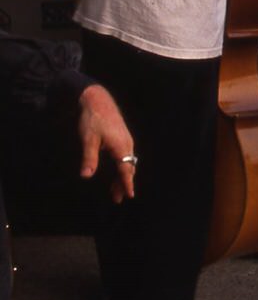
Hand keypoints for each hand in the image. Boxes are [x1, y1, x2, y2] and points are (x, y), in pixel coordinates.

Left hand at [77, 85, 135, 202]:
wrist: (98, 100)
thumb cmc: (93, 120)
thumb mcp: (88, 140)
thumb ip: (89, 158)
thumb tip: (86, 176)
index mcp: (121, 146)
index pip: (125, 169)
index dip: (127, 183)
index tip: (130, 195)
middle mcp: (127, 144)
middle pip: (128, 168)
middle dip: (124, 183)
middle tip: (119, 198)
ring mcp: (126, 140)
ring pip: (127, 162)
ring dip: (122, 176)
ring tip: (116, 190)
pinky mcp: (122, 137)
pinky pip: (125, 156)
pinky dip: (122, 167)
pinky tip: (117, 171)